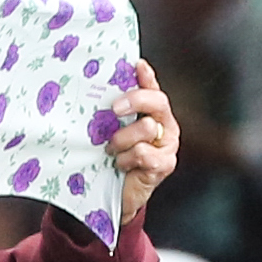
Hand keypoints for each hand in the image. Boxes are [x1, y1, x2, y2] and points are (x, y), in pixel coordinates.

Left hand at [110, 67, 184, 227]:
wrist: (118, 196)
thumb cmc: (114, 160)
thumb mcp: (111, 133)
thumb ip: (111, 115)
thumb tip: (93, 90)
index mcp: (153, 114)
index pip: (152, 88)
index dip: (147, 76)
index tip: (136, 65)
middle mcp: (165, 126)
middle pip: (157, 101)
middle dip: (135, 100)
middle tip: (114, 108)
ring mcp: (168, 146)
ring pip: (147, 128)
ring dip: (122, 139)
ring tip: (111, 150)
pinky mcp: (164, 165)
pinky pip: (143, 153)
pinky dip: (126, 159)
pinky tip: (121, 166)